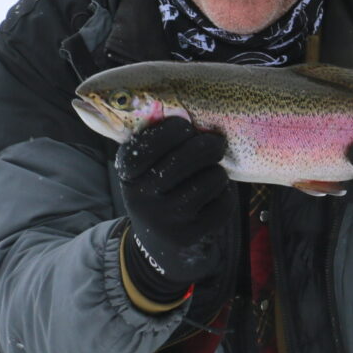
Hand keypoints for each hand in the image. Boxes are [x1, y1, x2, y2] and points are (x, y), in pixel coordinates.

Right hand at [114, 116, 237, 293]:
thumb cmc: (156, 188)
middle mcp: (142, 196)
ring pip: (212, 178)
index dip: (176, 128)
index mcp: (128, 172)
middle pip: (190, 156)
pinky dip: (225, 195)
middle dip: (209, 145)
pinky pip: (223, 202)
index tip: (186, 127)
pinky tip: (213, 196)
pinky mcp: (189, 235)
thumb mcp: (144, 166)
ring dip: (218, 172)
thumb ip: (156, 139)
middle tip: (216, 144)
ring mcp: (166, 218)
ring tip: (211, 174)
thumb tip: (186, 111)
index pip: (152, 141)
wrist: (157, 242)